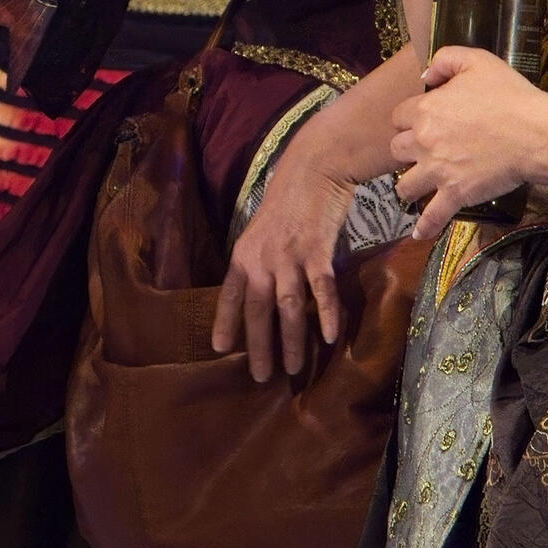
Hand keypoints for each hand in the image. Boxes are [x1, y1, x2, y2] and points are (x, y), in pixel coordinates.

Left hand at [212, 148, 355, 382]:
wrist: (311, 170)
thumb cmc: (287, 204)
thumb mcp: (261, 233)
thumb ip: (259, 263)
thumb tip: (259, 295)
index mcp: (243, 254)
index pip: (228, 295)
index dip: (224, 322)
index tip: (218, 349)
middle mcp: (261, 258)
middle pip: (256, 309)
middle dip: (257, 346)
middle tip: (260, 377)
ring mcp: (288, 256)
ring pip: (287, 306)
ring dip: (290, 340)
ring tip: (292, 368)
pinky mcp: (317, 251)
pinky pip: (320, 289)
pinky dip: (325, 313)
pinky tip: (328, 337)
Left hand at [392, 46, 547, 240]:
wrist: (539, 134)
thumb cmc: (511, 96)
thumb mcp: (477, 61)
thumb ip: (444, 60)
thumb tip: (426, 75)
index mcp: (425, 110)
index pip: (398, 117)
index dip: (409, 119)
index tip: (422, 123)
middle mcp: (424, 141)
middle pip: (397, 150)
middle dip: (407, 151)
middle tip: (423, 152)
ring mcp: (438, 170)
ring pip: (405, 184)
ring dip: (409, 184)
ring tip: (417, 186)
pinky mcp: (456, 193)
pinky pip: (433, 215)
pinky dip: (425, 226)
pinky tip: (417, 235)